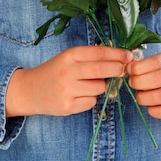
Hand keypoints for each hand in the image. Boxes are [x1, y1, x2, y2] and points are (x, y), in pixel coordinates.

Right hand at [6, 46, 132, 116]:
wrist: (30, 90)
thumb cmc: (55, 70)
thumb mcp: (69, 58)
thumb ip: (90, 58)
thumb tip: (119, 59)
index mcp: (70, 55)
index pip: (99, 53)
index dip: (117, 54)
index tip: (130, 55)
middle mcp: (68, 71)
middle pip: (101, 70)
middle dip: (117, 70)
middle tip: (124, 70)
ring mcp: (67, 90)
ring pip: (99, 88)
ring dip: (101, 86)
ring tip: (88, 84)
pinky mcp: (67, 106)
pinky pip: (91, 102)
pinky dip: (91, 99)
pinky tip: (80, 95)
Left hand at [126, 52, 160, 118]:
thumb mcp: (159, 64)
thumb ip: (144, 65)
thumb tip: (127, 68)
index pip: (155, 62)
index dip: (139, 67)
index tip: (130, 71)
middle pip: (157, 79)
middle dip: (138, 82)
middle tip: (132, 83)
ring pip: (157, 97)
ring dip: (142, 97)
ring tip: (140, 95)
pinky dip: (151, 110)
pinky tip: (150, 105)